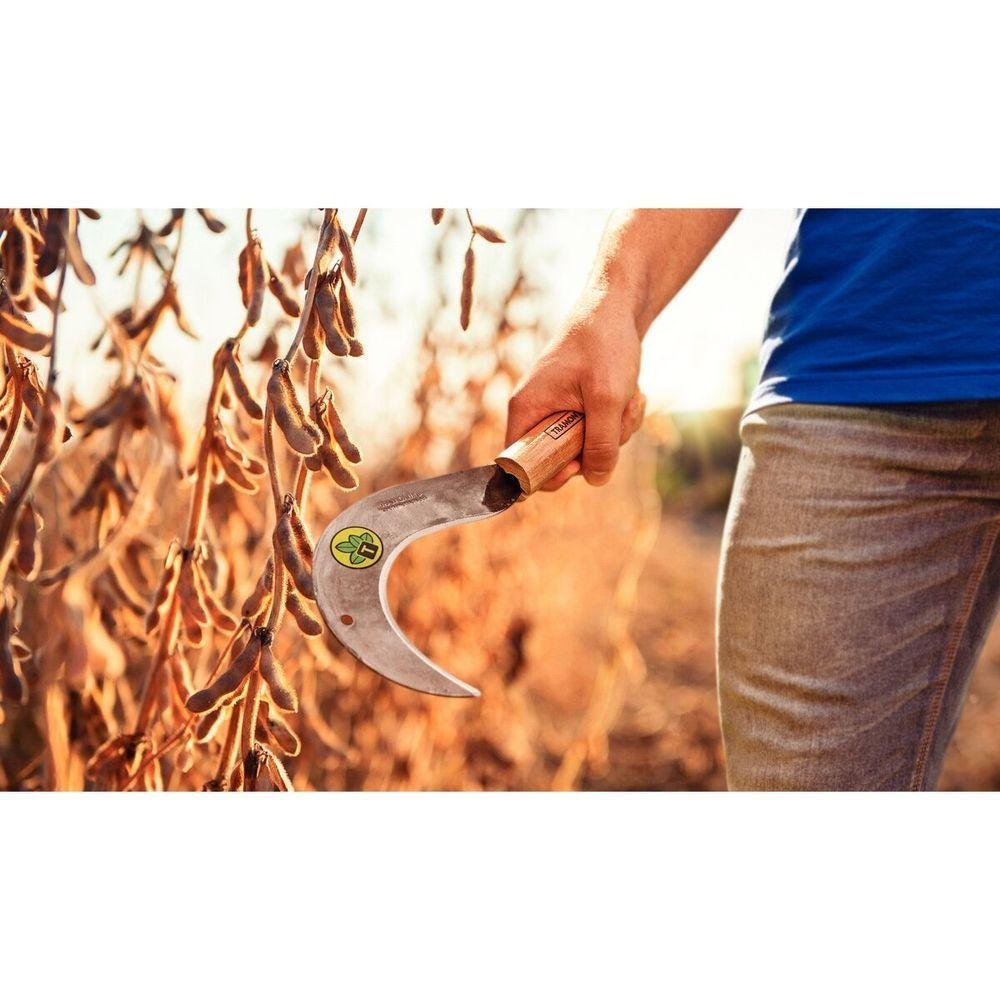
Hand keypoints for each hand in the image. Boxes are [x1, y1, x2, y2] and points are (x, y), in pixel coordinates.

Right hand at [505, 289, 645, 490]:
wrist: (616, 307)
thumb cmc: (604, 344)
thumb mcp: (607, 399)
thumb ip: (601, 444)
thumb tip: (596, 479)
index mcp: (527, 410)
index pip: (521, 465)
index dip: (550, 473)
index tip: (580, 463)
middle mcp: (536, 412)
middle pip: (562, 459)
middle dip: (597, 447)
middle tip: (617, 417)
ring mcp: (557, 409)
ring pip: (587, 447)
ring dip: (616, 430)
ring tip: (629, 397)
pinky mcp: (577, 406)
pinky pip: (598, 431)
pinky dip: (620, 419)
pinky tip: (631, 394)